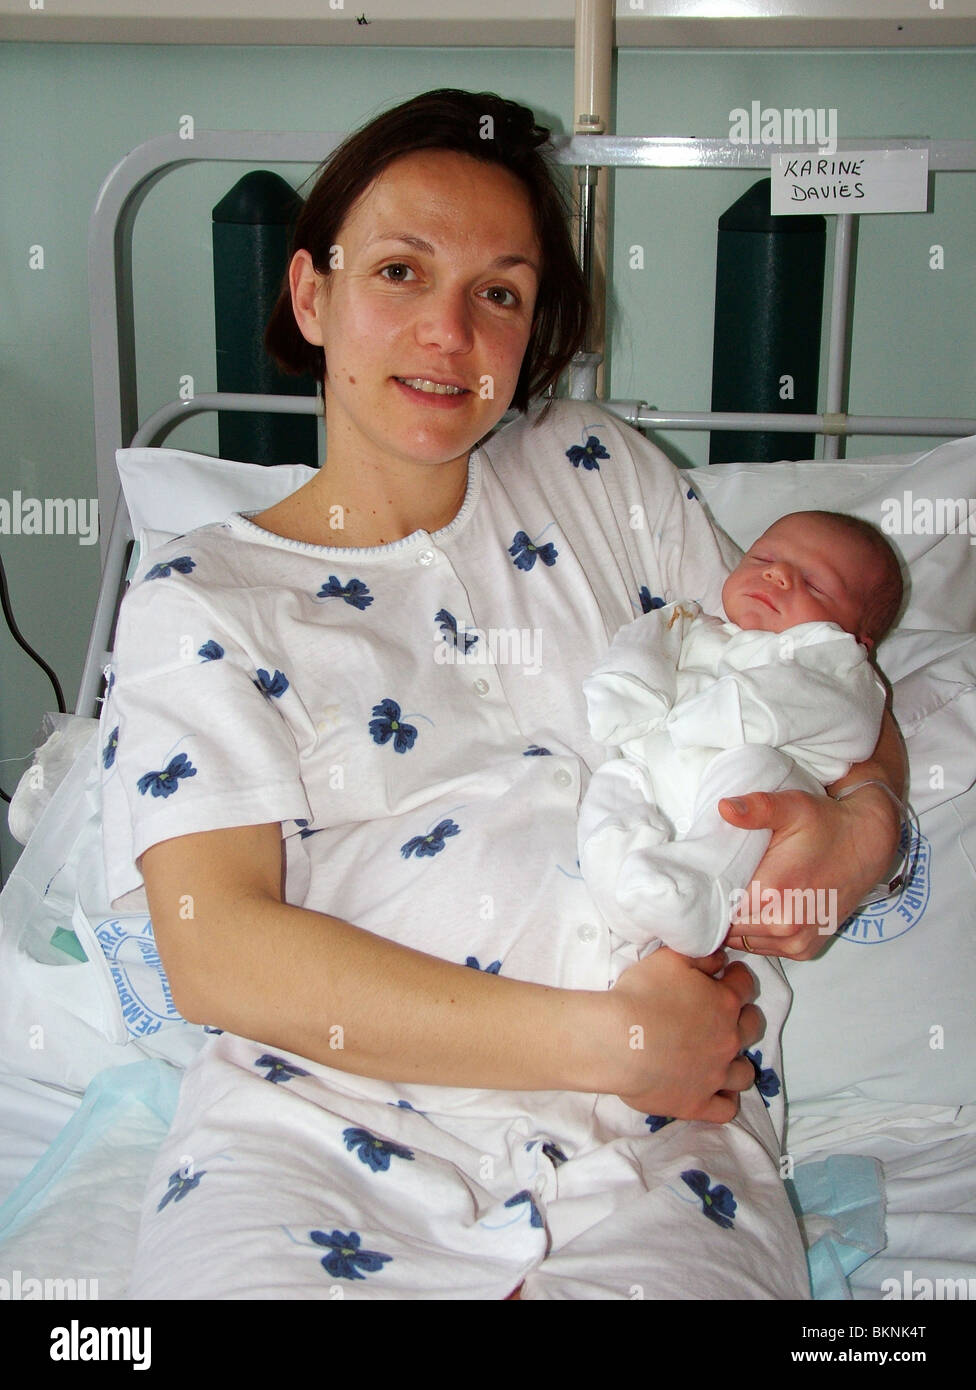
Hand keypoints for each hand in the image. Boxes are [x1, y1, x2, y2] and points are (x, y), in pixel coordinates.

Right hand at [608, 948, 762, 1122]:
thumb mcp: (670, 958)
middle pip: (753, 1027)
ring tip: (721, 1057)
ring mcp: (716, 1076)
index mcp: (724, 1002)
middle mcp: (728, 1040)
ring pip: (745, 1072)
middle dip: (744, 1016)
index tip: (727, 975)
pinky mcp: (698, 1104)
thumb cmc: (641, 994)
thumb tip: (720, 959)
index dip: (737, 977)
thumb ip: (701, 956)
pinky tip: (715, 1090)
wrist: (619, 1041)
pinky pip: (726, 1109)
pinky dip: (725, 1099)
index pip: (746, 984)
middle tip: (724, 1014)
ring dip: (738, 1062)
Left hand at [719, 784, 899, 959]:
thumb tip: (724, 807)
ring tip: (735, 897)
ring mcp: (796, 943)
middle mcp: (784, 926)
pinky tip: (757, 910)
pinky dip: (756, 933)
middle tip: (713, 886)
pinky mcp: (805, 950)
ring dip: (737, 924)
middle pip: (726, 929)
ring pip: (743, 941)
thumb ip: (757, 808)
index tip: (698, 882)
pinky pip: (764, 948)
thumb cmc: (827, 824)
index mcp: (772, 894)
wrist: (869, 844)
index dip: (704, 897)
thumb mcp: (792, 807)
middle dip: (717, 911)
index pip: (715, 910)